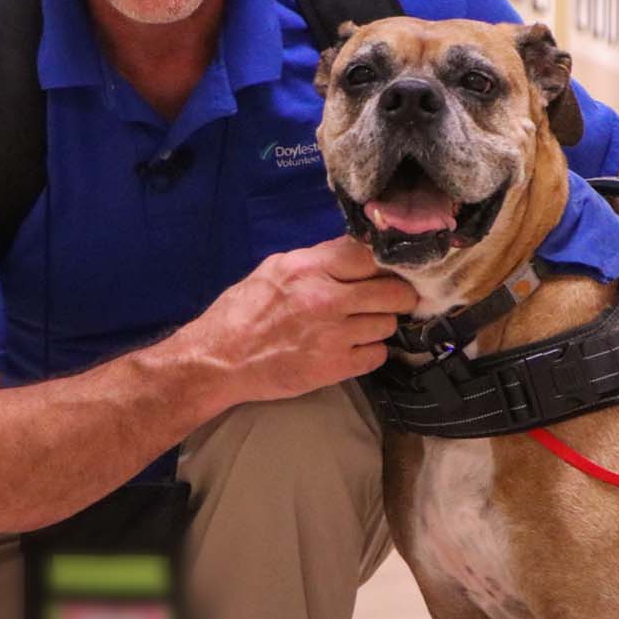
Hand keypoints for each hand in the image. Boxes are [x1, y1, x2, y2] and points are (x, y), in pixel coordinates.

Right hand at [180, 236, 417, 404]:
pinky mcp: (335, 367)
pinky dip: (370, 352)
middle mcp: (326, 298)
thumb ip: (318, 259)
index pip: (371, 255)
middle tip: (390, 299)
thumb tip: (356, 251)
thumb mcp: (276, 268)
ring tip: (361, 325)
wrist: (220, 360)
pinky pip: (377, 355)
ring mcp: (333, 336)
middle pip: (393, 291)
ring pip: (388, 324)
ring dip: (380, 325)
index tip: (387, 269)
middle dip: (398, 295)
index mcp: (310, 268)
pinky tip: (353, 348)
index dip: (385, 262)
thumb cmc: (243, 311)